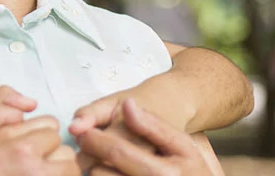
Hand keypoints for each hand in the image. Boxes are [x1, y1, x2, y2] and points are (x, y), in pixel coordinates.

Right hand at [0, 86, 79, 175]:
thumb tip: (29, 104)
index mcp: (20, 150)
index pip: (51, 128)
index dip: (36, 132)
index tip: (23, 142)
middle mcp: (34, 172)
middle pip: (66, 154)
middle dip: (51, 153)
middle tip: (30, 160)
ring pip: (68, 173)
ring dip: (56, 171)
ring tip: (33, 172)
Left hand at [75, 98, 212, 175]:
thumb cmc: (190, 168)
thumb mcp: (181, 143)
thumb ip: (153, 125)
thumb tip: (127, 105)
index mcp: (163, 173)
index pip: (117, 152)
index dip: (95, 139)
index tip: (84, 132)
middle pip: (101, 173)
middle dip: (92, 158)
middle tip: (89, 146)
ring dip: (97, 172)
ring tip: (102, 163)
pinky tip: (112, 172)